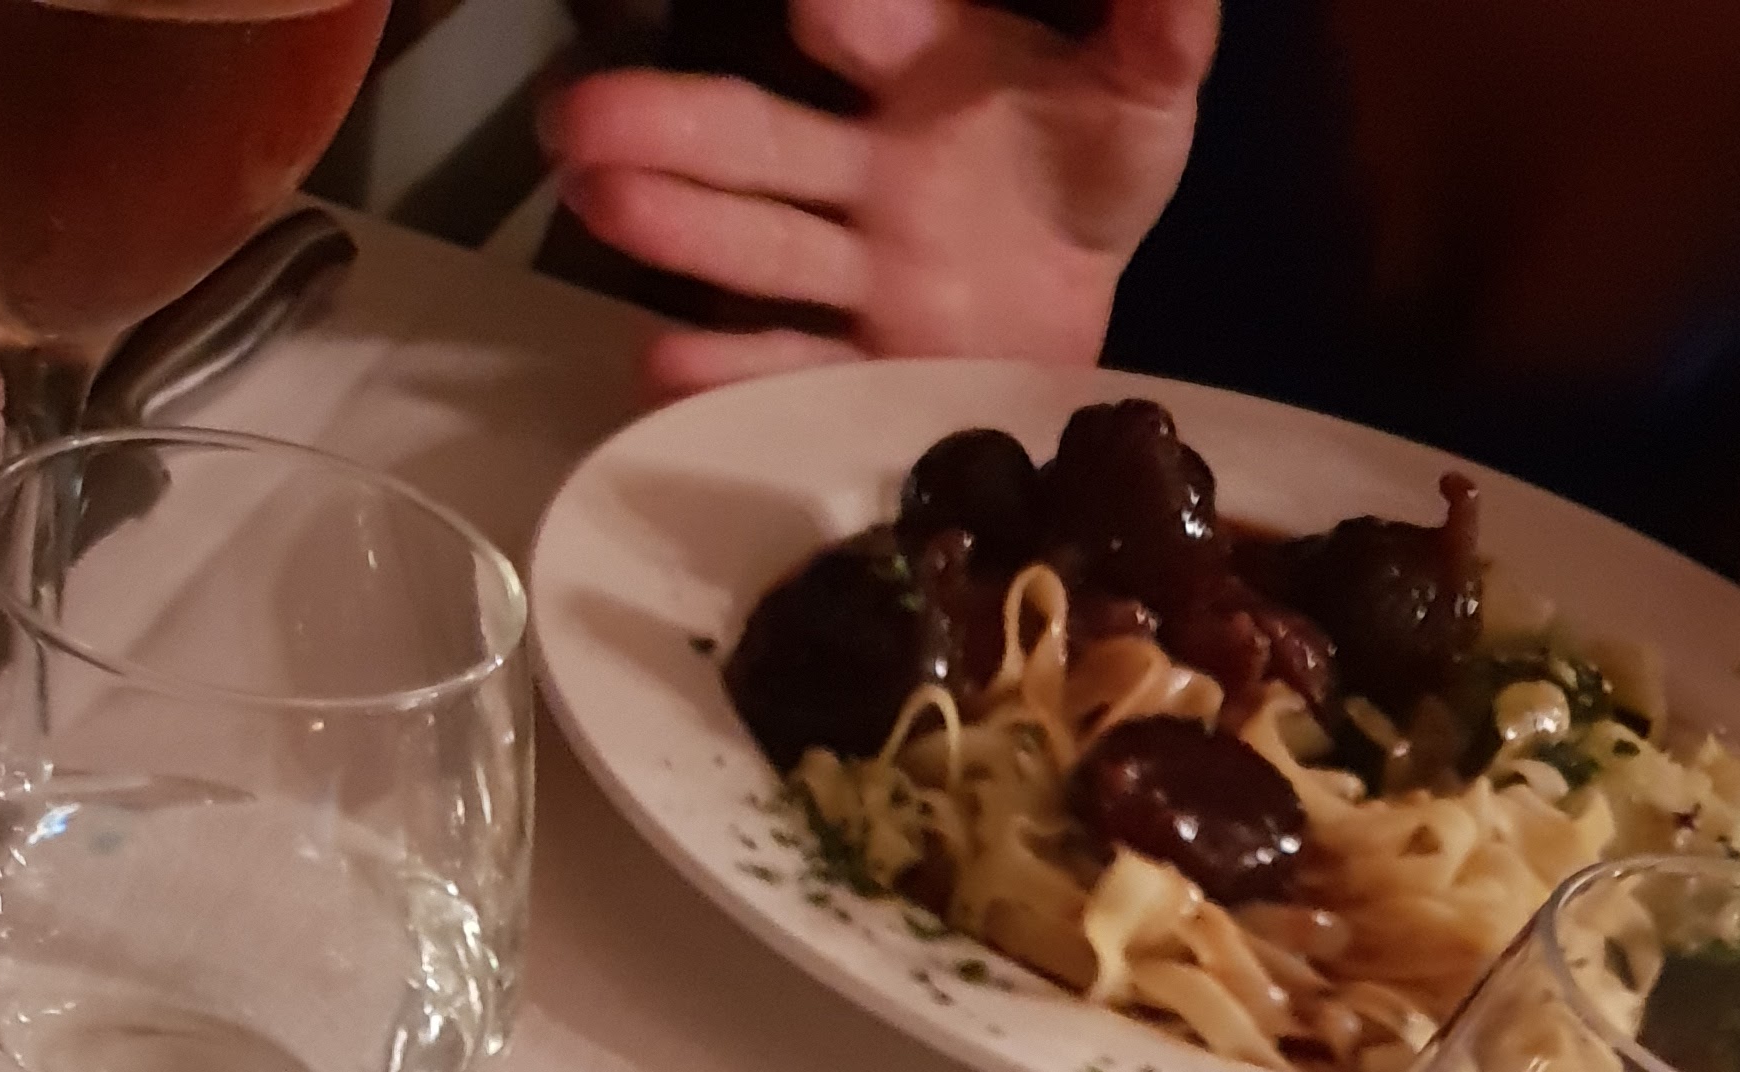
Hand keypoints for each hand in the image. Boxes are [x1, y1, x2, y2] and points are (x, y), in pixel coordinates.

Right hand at [541, 0, 1215, 401]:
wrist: (1085, 297)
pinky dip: (726, 369)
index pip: (883, 37)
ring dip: (674, 224)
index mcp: (933, 78)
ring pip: (757, 245)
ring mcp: (858, 272)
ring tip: (592, 198)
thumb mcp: (1147, 93)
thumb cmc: (1094, 175)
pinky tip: (656, 361)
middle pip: (763, 142)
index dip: (860, 24)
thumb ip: (1156, 25)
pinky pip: (789, 364)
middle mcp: (872, 170)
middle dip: (674, 124)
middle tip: (583, 110)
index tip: (827, 20)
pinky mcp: (864, 364)